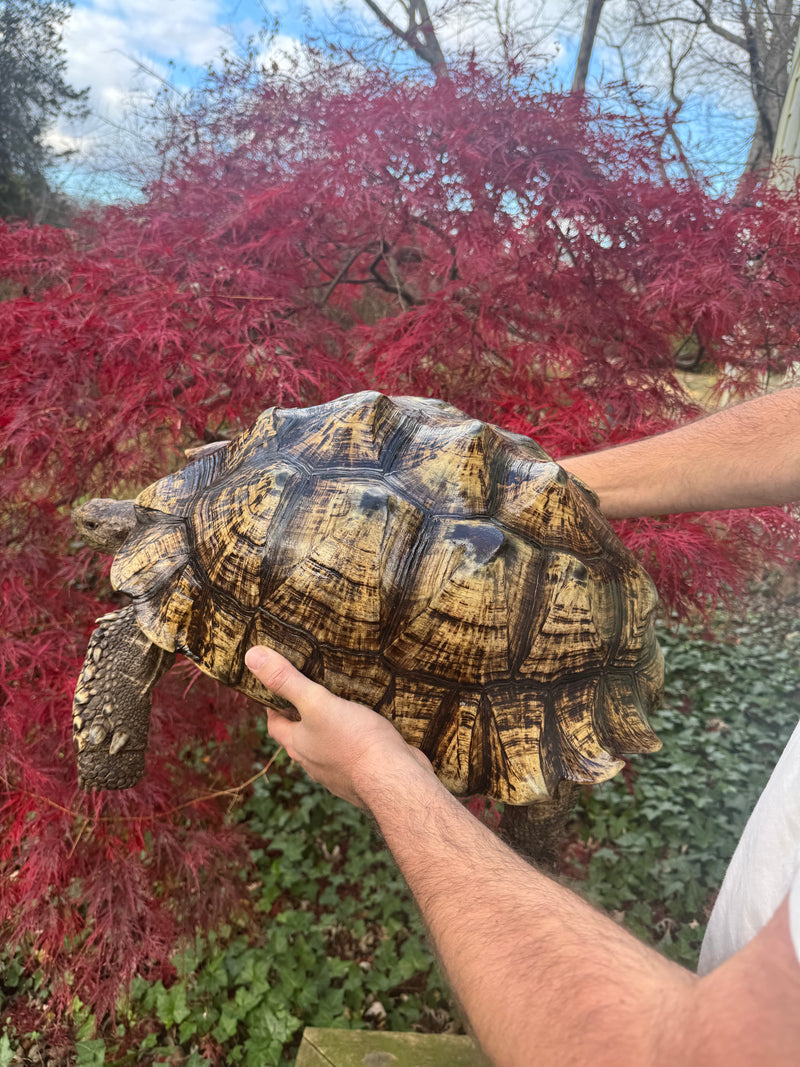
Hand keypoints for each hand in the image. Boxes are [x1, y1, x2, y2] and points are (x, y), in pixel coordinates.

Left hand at [245, 646, 432, 807]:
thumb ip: (287, 681)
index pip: (275, 725)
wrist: (394, 779)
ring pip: (328, 747)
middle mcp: (315, 762)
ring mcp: (340, 772)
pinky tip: (368, 727)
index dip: (273, 707)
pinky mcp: (365, 773)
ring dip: (330, 730)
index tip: (277, 689)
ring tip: (341, 705)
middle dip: (303, 717)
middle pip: (300, 737)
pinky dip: (356, 741)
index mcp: (299, 745)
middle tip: (311, 691)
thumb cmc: (354, 742)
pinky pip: (354, 754)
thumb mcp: (317, 703)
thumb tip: (252, 657)